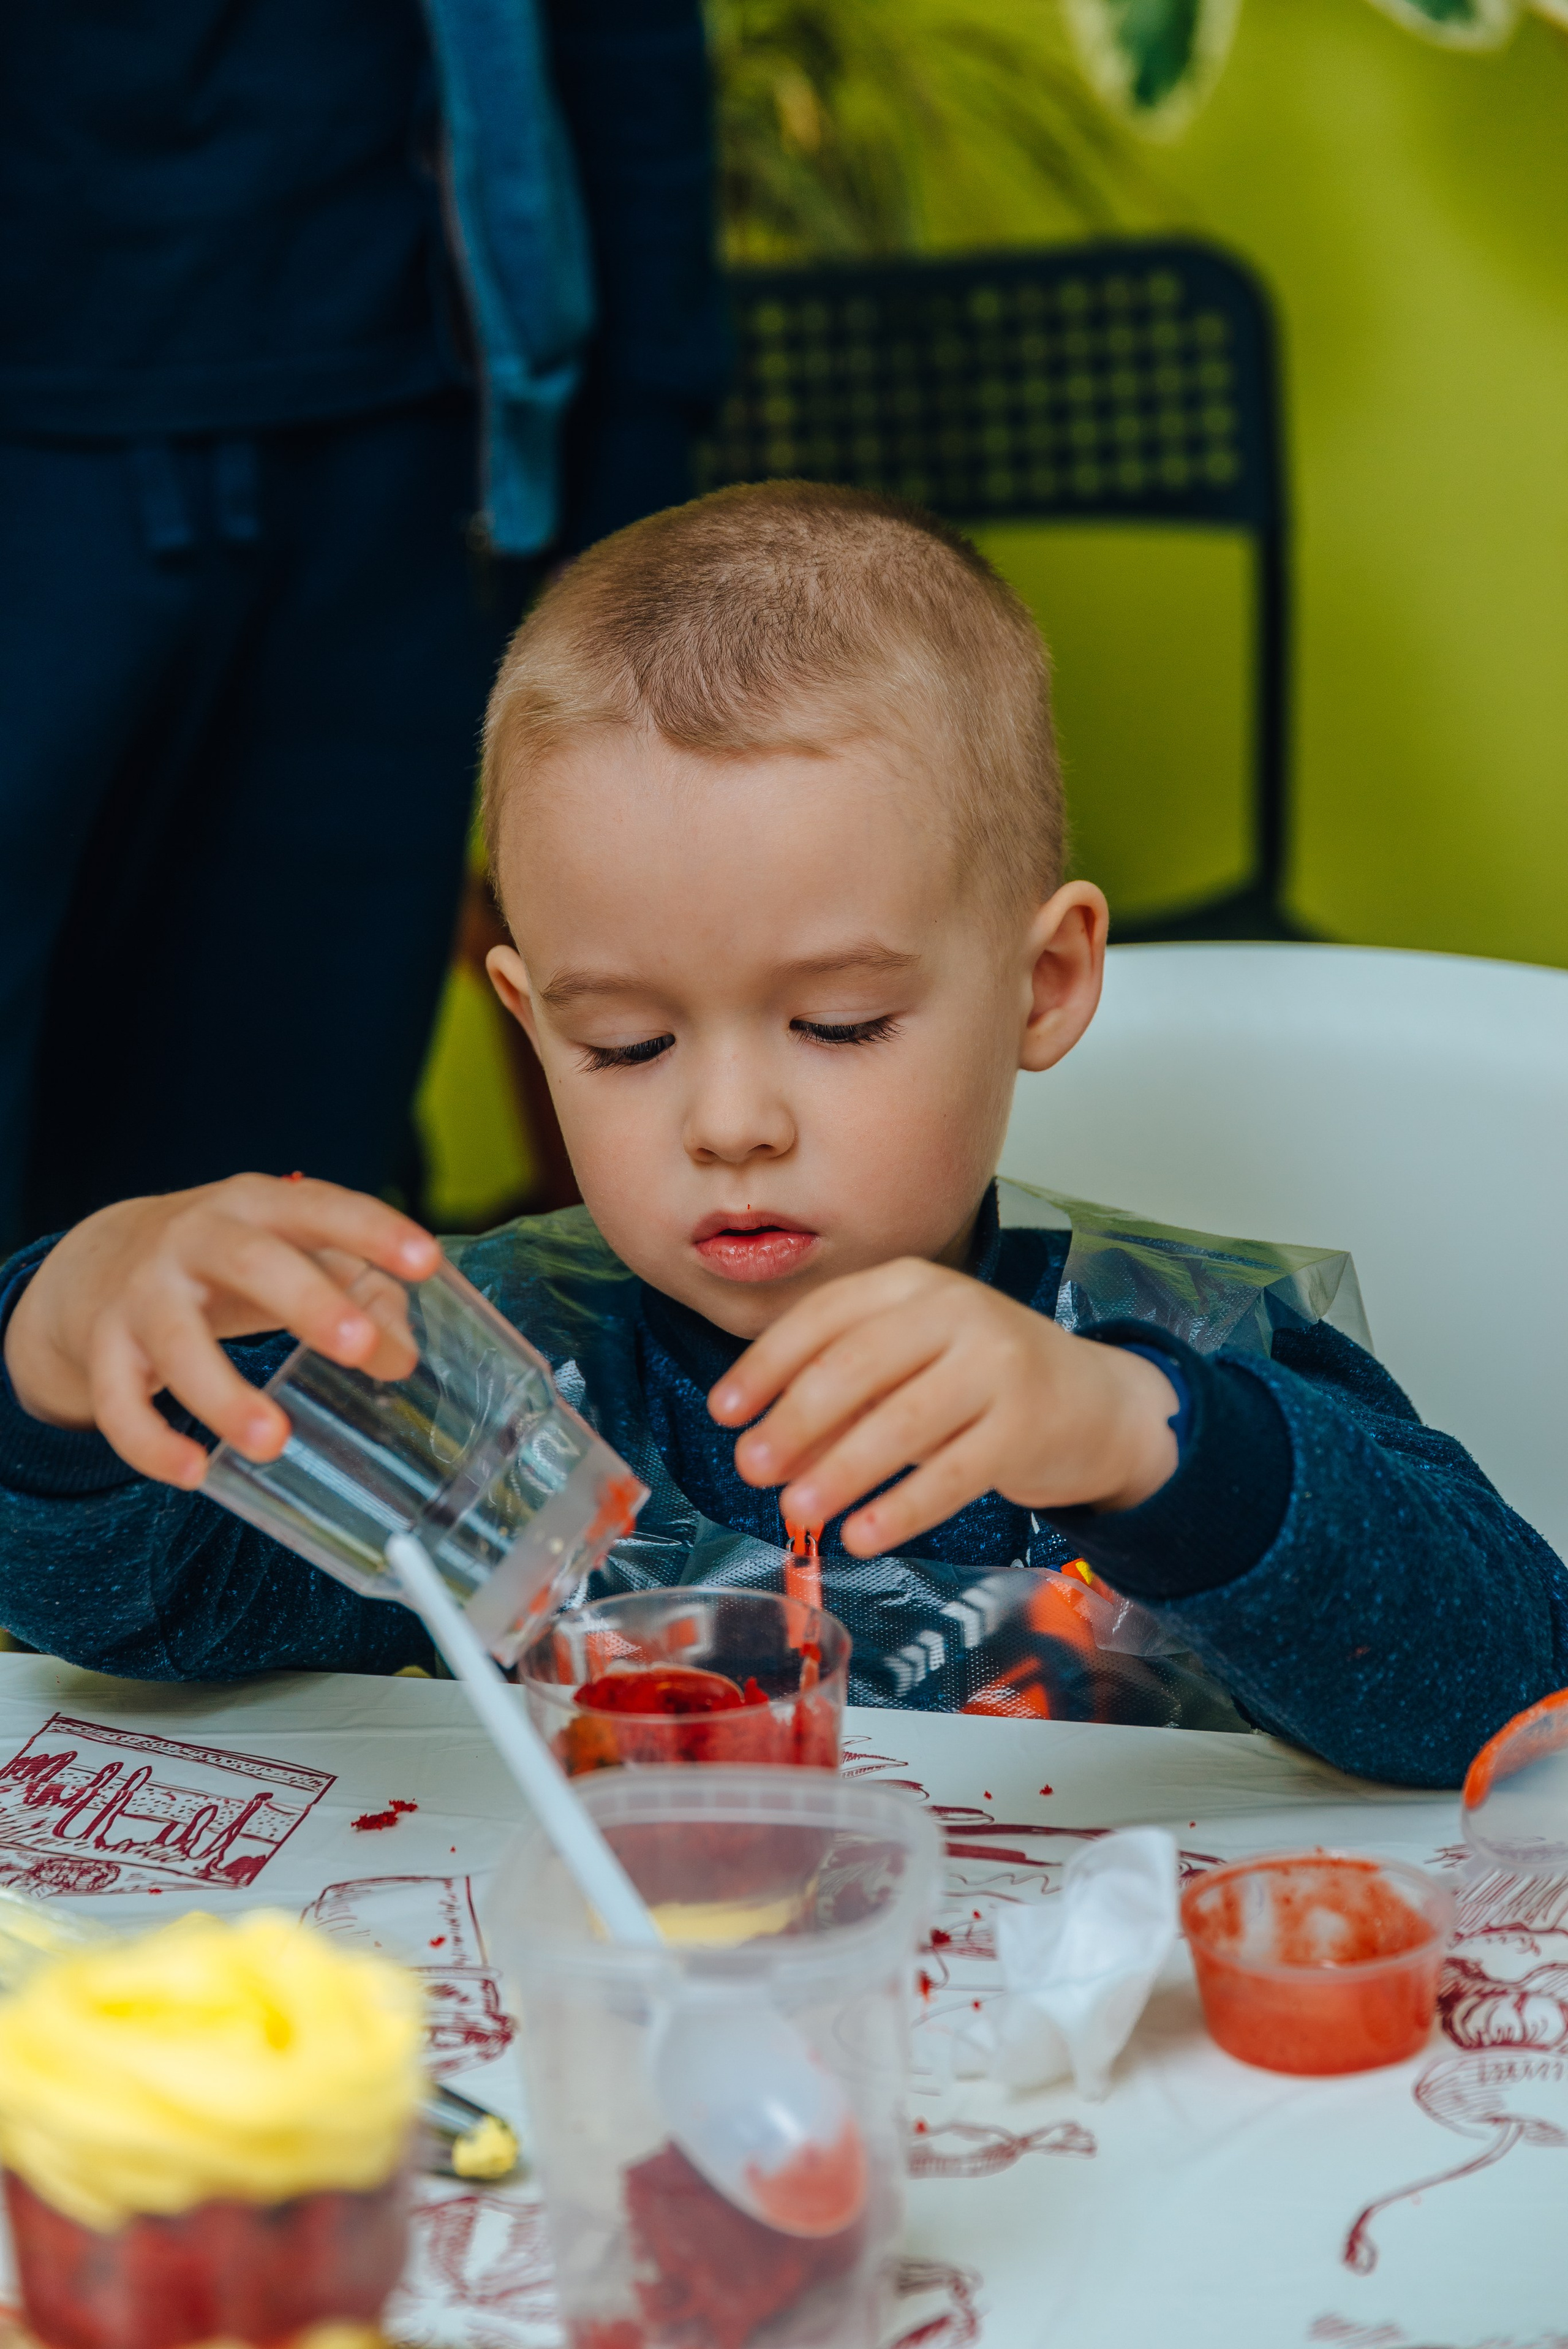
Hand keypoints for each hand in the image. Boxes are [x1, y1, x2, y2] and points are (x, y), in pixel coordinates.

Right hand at [4, 1176, 440, 1488]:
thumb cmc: (229, 1262)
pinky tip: (193, 1473)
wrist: (101, 1258)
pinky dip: (149, 1442)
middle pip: (251, 1262)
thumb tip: (402, 1357)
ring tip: (274, 1441)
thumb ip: (362, 1294)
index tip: (426, 1261)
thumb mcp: (294, 1255)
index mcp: (257, 1206)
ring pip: (178, 1342)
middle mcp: (195, 1239)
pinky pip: (119, 1402)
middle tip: (358, 1344)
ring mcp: (142, 1293)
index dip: (372, 1231)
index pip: (319, 1208)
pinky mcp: (104, 1349)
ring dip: (223, 1394)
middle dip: (307, 1301)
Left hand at [707, 1258, 1179, 1556]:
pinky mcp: (1027, 1425)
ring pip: (900, 1423)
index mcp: (913, 1284)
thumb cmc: (983, 1380)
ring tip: (795, 1513)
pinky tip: (862, 1537)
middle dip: (792, 1422)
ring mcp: (997, 1365)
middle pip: (855, 1367)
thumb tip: (765, 1448)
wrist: (1097, 1401)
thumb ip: (846, 1393)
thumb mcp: (913, 1363)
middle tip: (750, 1469)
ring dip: (839, 1472)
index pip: (824, 1316)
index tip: (723, 1412)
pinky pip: (953, 1474)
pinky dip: (902, 1510)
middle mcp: (956, 1311)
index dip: (765, 1365)